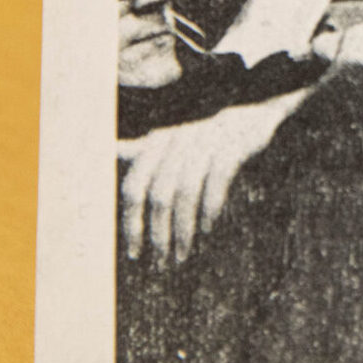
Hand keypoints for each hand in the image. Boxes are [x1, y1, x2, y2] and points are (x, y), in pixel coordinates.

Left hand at [117, 88, 309, 267]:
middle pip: (159, 195)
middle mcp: (176, 139)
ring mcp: (204, 140)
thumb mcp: (170, 130)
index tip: (134, 253)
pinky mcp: (231, 143)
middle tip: (162, 262)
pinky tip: (208, 228)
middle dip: (158, 234)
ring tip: (184, 254)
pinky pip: (217, 182)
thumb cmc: (206, 123)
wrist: (253, 99)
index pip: (133, 187)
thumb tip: (109, 149)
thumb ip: (140, 145)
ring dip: (183, 229)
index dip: (131, 222)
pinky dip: (211, 208)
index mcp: (155, 139)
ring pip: (186, 194)